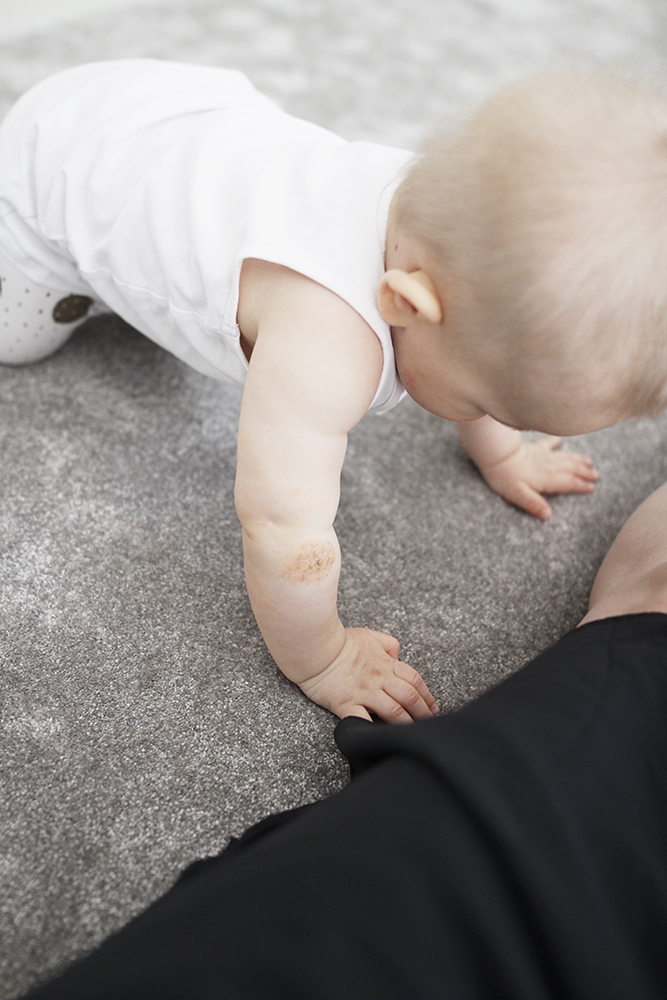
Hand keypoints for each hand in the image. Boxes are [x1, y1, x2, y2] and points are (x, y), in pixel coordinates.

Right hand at [299, 627, 439, 722]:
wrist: (314, 647)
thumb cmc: (339, 642)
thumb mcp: (369, 636)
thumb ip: (388, 644)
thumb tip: (398, 656)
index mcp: (385, 663)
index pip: (414, 680)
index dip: (427, 695)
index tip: (433, 707)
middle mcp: (378, 678)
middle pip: (409, 696)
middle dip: (423, 712)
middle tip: (429, 724)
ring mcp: (363, 692)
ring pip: (394, 711)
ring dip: (406, 723)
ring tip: (413, 733)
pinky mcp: (346, 704)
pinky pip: (363, 720)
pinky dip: (374, 730)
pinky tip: (382, 737)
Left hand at [479, 436, 598, 519]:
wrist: (495, 454)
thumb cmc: (504, 476)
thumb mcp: (518, 495)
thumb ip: (534, 504)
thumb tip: (548, 515)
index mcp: (546, 479)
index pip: (568, 483)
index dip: (580, 485)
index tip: (591, 487)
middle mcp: (547, 466)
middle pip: (570, 469)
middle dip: (584, 472)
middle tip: (596, 475)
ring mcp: (541, 456)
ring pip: (564, 457)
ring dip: (577, 459)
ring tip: (588, 461)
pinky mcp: (532, 448)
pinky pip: (547, 444)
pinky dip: (554, 442)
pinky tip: (559, 440)